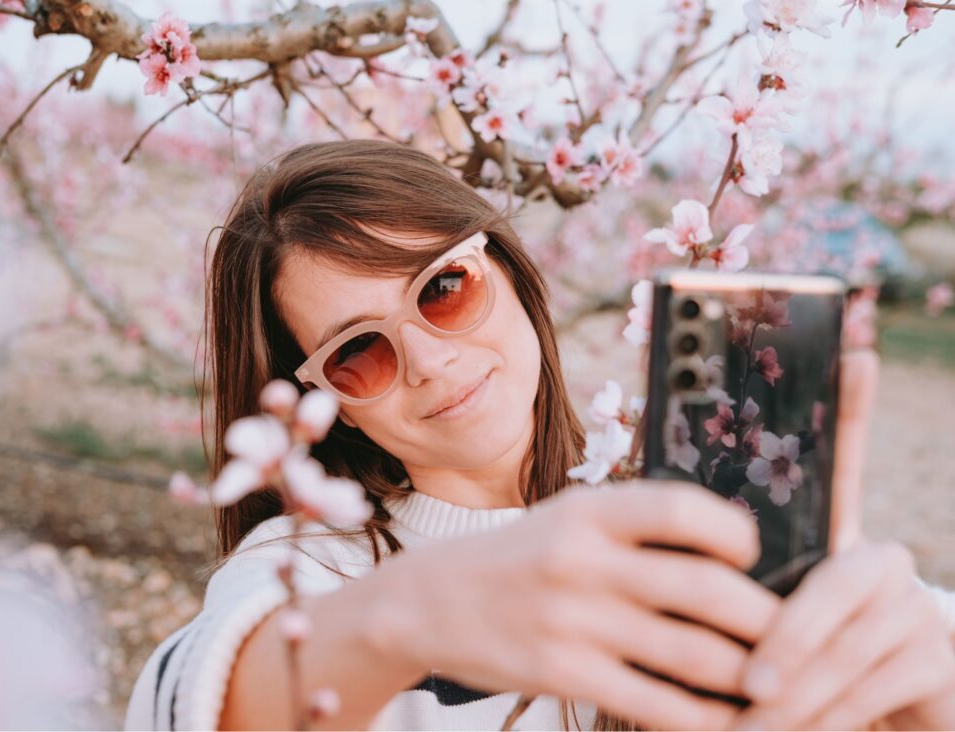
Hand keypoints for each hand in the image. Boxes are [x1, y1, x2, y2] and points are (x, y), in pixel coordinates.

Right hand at [380, 482, 778, 730]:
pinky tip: (725, 719)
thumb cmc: (519, 556)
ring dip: (748, 675)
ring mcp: (572, 622)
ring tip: (774, 681)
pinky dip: (702, 718)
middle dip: (768, 621)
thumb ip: (638, 525)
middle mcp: (582, 562)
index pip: (683, 511)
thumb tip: (733, 549)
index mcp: (589, 511)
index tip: (752, 556)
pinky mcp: (562, 675)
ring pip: (693, 656)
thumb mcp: (569, 517)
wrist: (429, 602)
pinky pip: (655, 705)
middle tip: (797, 637)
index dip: (735, 534)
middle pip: (707, 592)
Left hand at [729, 350, 954, 729]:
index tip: (853, 353)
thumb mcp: (752, 626)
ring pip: (849, 644)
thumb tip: (662, 557)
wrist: (870, 717)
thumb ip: (722, 590)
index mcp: (828, 537)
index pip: (843, 462)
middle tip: (750, 685)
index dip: (852, 408)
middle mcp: (878, 557)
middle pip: (834, 586)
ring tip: (755, 723)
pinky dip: (830, 716)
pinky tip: (791, 730)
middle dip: (789, 641)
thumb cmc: (787, 663)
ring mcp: (912, 602)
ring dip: (801, 693)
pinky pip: (876, 683)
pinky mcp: (939, 655)